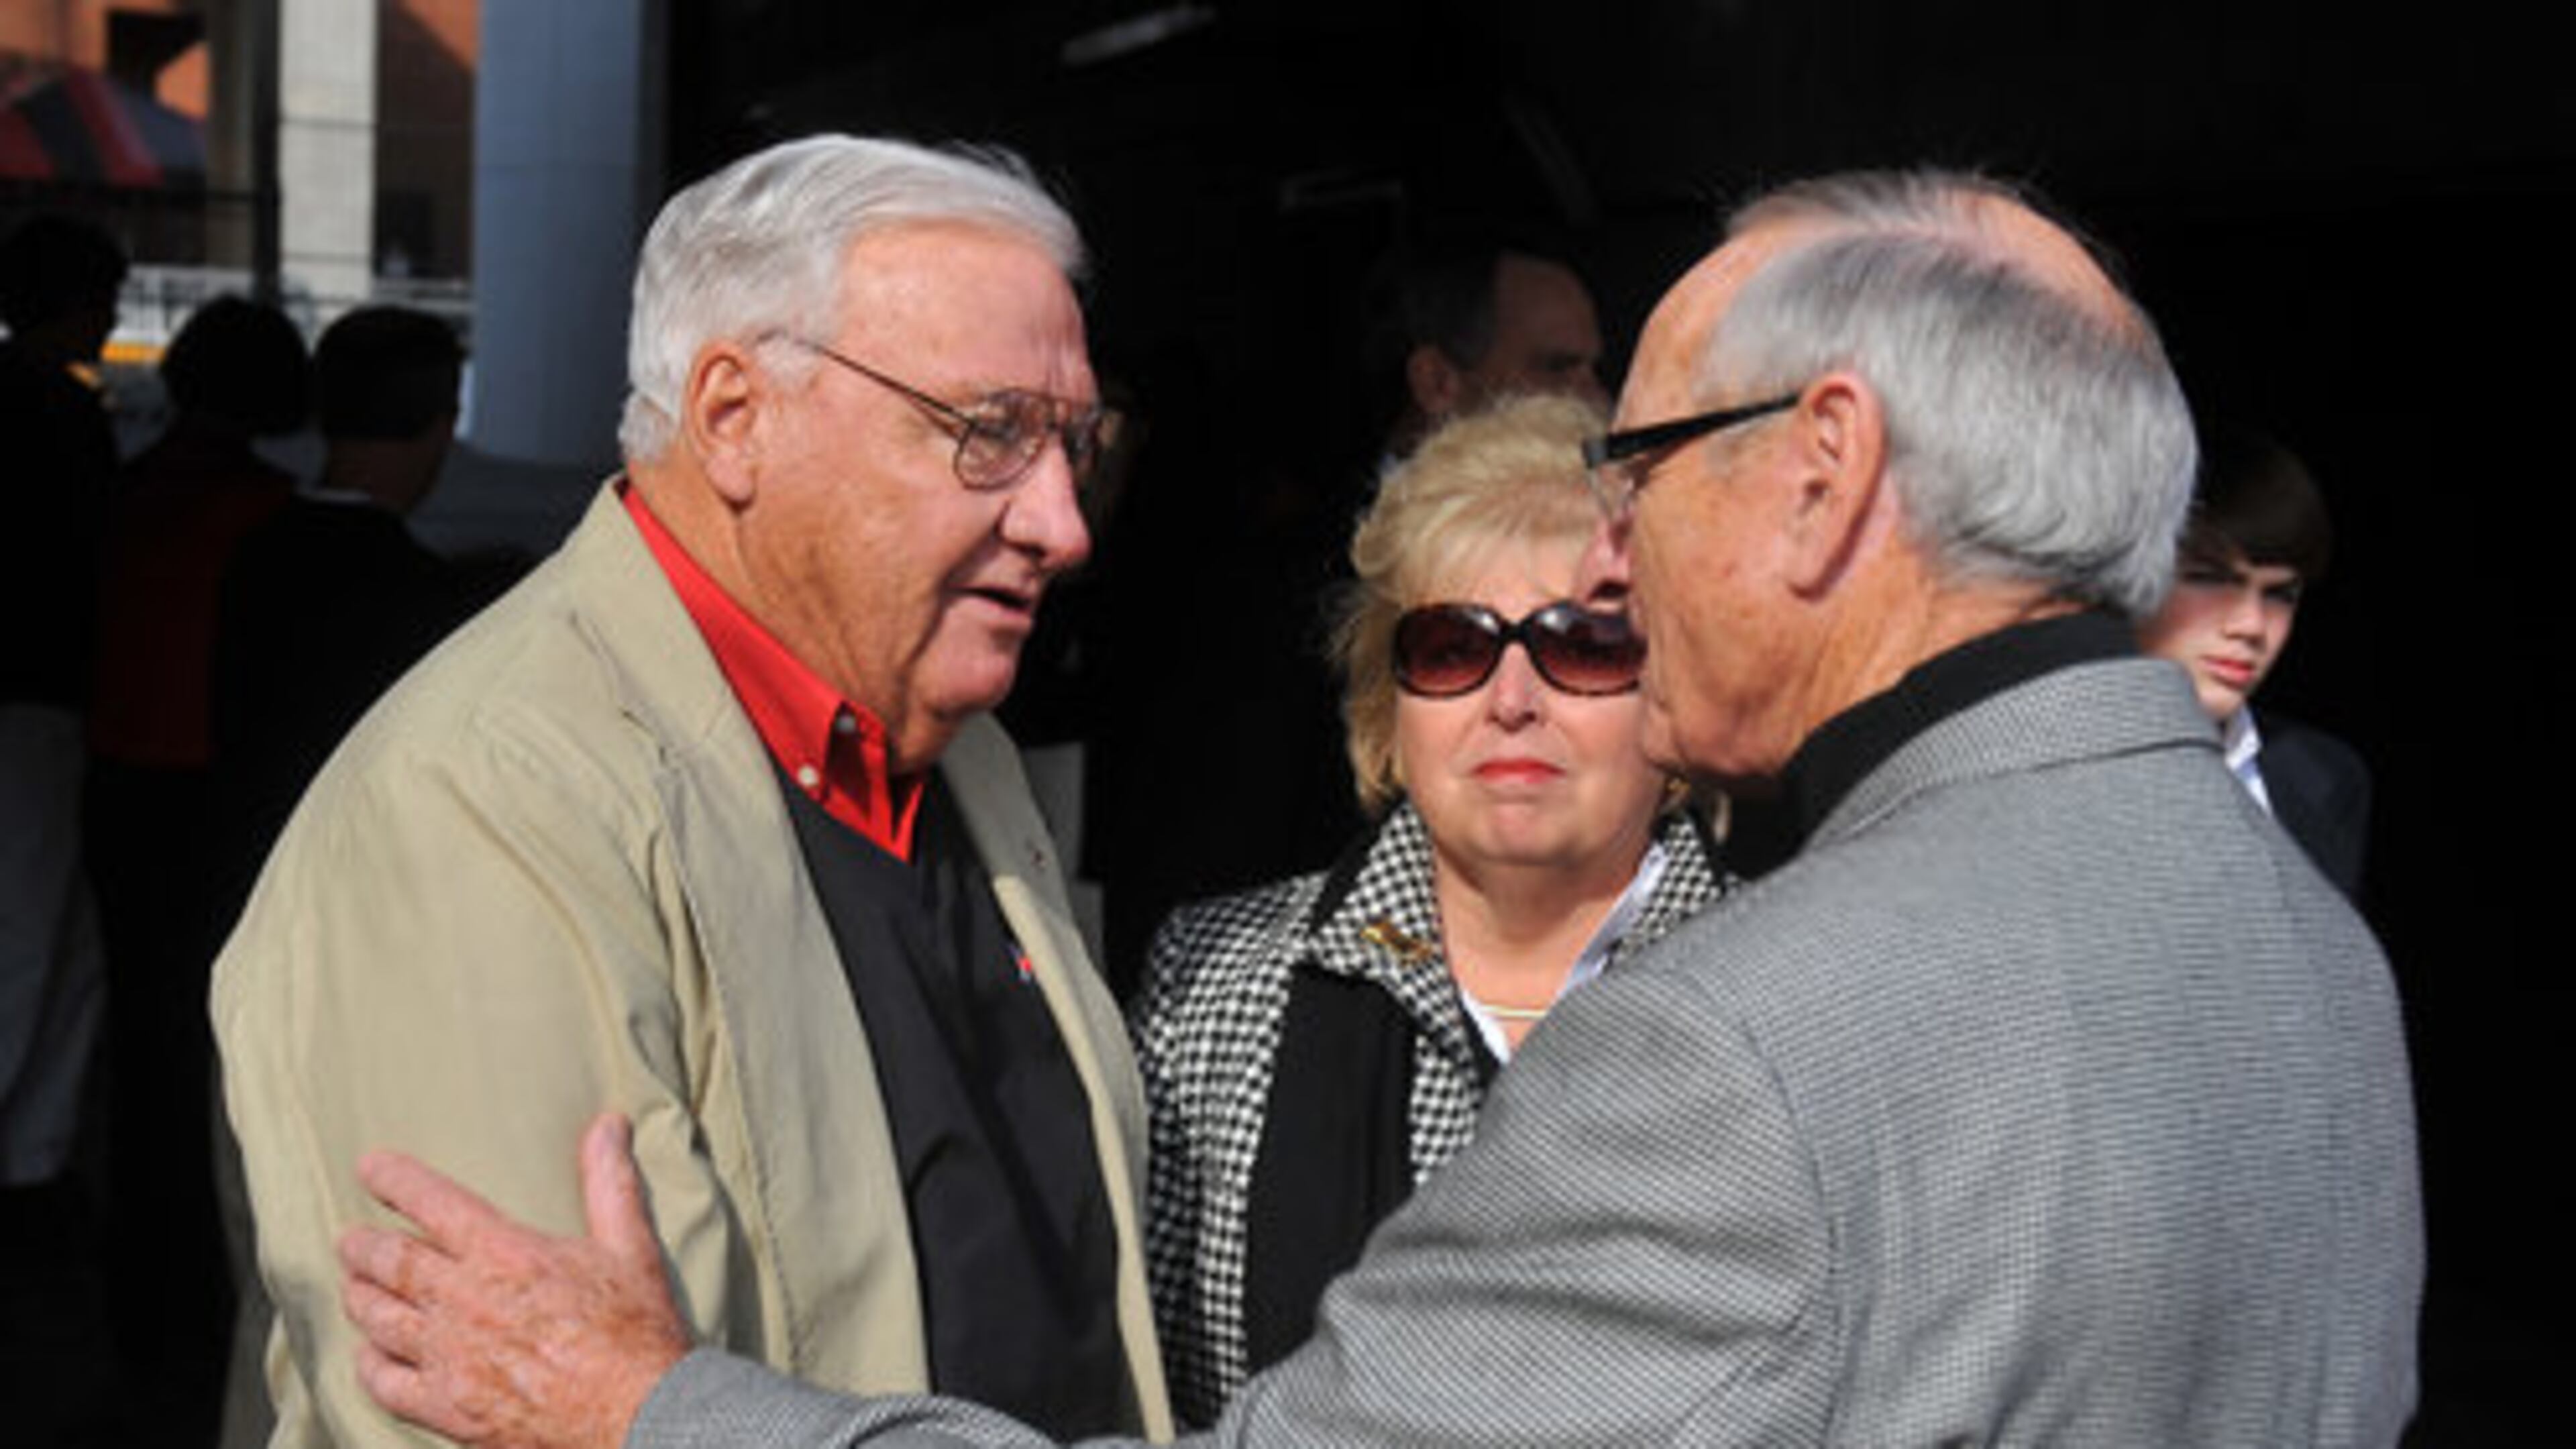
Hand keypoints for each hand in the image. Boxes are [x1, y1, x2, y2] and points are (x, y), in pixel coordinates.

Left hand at [338, 1113, 691, 1448]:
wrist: (637, 1415)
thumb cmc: (636, 1334)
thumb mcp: (631, 1248)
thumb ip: (609, 1182)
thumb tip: (608, 1126)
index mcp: (506, 1254)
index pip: (431, 1203)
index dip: (395, 1180)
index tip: (371, 1169)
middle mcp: (466, 1301)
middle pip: (389, 1261)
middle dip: (362, 1245)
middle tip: (350, 1239)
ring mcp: (450, 1358)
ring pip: (378, 1318)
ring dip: (360, 1297)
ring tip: (354, 1285)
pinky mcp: (448, 1408)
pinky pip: (385, 1383)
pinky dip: (369, 1364)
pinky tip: (369, 1355)